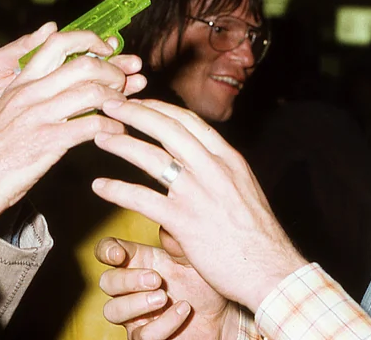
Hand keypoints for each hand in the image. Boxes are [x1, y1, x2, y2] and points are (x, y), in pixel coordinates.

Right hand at [0, 23, 140, 136]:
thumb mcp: (8, 112)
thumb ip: (34, 93)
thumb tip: (66, 82)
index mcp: (21, 83)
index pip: (57, 43)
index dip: (89, 40)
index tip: (108, 48)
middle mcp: (30, 94)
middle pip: (83, 64)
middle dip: (112, 70)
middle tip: (123, 81)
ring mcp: (38, 116)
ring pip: (91, 92)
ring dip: (117, 98)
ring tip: (124, 106)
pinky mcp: (47, 142)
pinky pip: (91, 126)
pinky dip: (111, 126)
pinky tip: (117, 131)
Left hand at [92, 100, 308, 311]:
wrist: (271, 269)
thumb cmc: (257, 235)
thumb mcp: (244, 188)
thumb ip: (219, 171)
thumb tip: (196, 161)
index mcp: (228, 158)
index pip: (189, 121)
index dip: (159, 108)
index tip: (139, 102)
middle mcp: (213, 168)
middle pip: (167, 128)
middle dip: (134, 112)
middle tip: (110, 105)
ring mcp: (198, 193)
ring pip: (151, 157)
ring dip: (121, 144)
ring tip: (100, 138)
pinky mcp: (184, 221)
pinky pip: (141, 199)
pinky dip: (117, 189)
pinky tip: (100, 186)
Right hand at [96, 232, 237, 339]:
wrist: (222, 314)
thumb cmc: (203, 282)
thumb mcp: (193, 259)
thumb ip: (177, 244)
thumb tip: (164, 228)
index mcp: (138, 261)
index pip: (107, 251)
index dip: (106, 251)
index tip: (119, 255)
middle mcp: (131, 288)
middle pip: (107, 282)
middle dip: (127, 280)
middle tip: (156, 279)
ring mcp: (136, 314)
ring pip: (113, 311)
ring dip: (136, 303)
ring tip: (164, 296)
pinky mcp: (147, 337)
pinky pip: (142, 335)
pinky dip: (164, 322)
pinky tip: (183, 310)